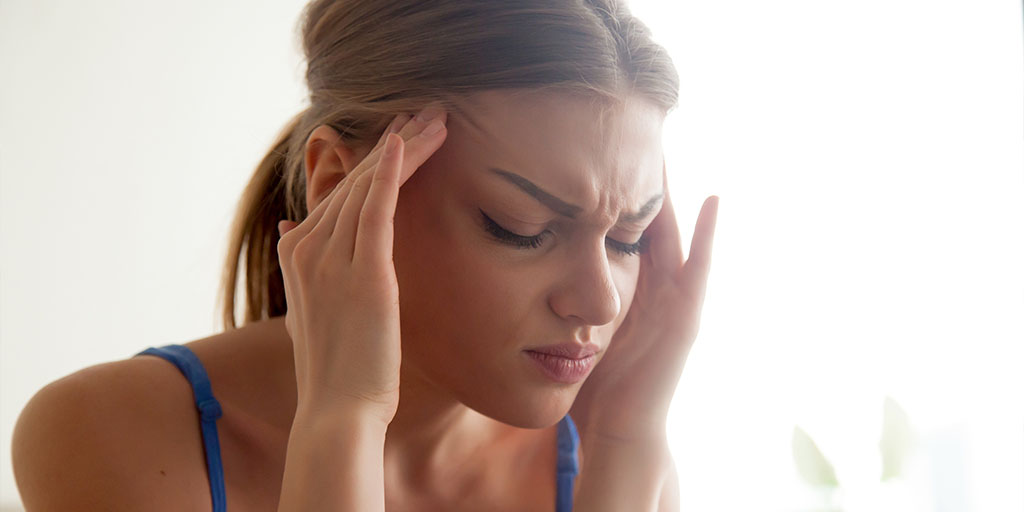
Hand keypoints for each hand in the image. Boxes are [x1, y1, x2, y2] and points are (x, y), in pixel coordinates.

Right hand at [275, 106, 447, 425]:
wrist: (336, 413)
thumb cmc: (337, 371)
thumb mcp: (310, 312)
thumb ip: (303, 268)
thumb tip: (288, 231)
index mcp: (299, 254)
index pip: (340, 193)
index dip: (374, 160)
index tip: (403, 134)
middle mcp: (309, 249)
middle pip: (356, 179)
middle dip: (395, 141)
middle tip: (428, 111)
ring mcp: (332, 260)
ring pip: (370, 186)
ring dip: (406, 146)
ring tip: (437, 118)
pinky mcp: (363, 273)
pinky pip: (376, 209)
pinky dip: (390, 171)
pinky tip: (407, 142)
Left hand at [571, 161, 718, 442]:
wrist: (618, 431)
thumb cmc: (592, 387)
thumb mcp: (570, 330)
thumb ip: (554, 303)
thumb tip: (513, 278)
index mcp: (628, 289)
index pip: (619, 228)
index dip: (609, 193)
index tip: (593, 152)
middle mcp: (655, 288)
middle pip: (647, 221)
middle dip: (639, 182)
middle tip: (632, 134)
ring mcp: (676, 300)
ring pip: (674, 233)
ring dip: (672, 194)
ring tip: (665, 148)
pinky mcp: (688, 315)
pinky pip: (700, 267)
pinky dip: (709, 234)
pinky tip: (711, 197)